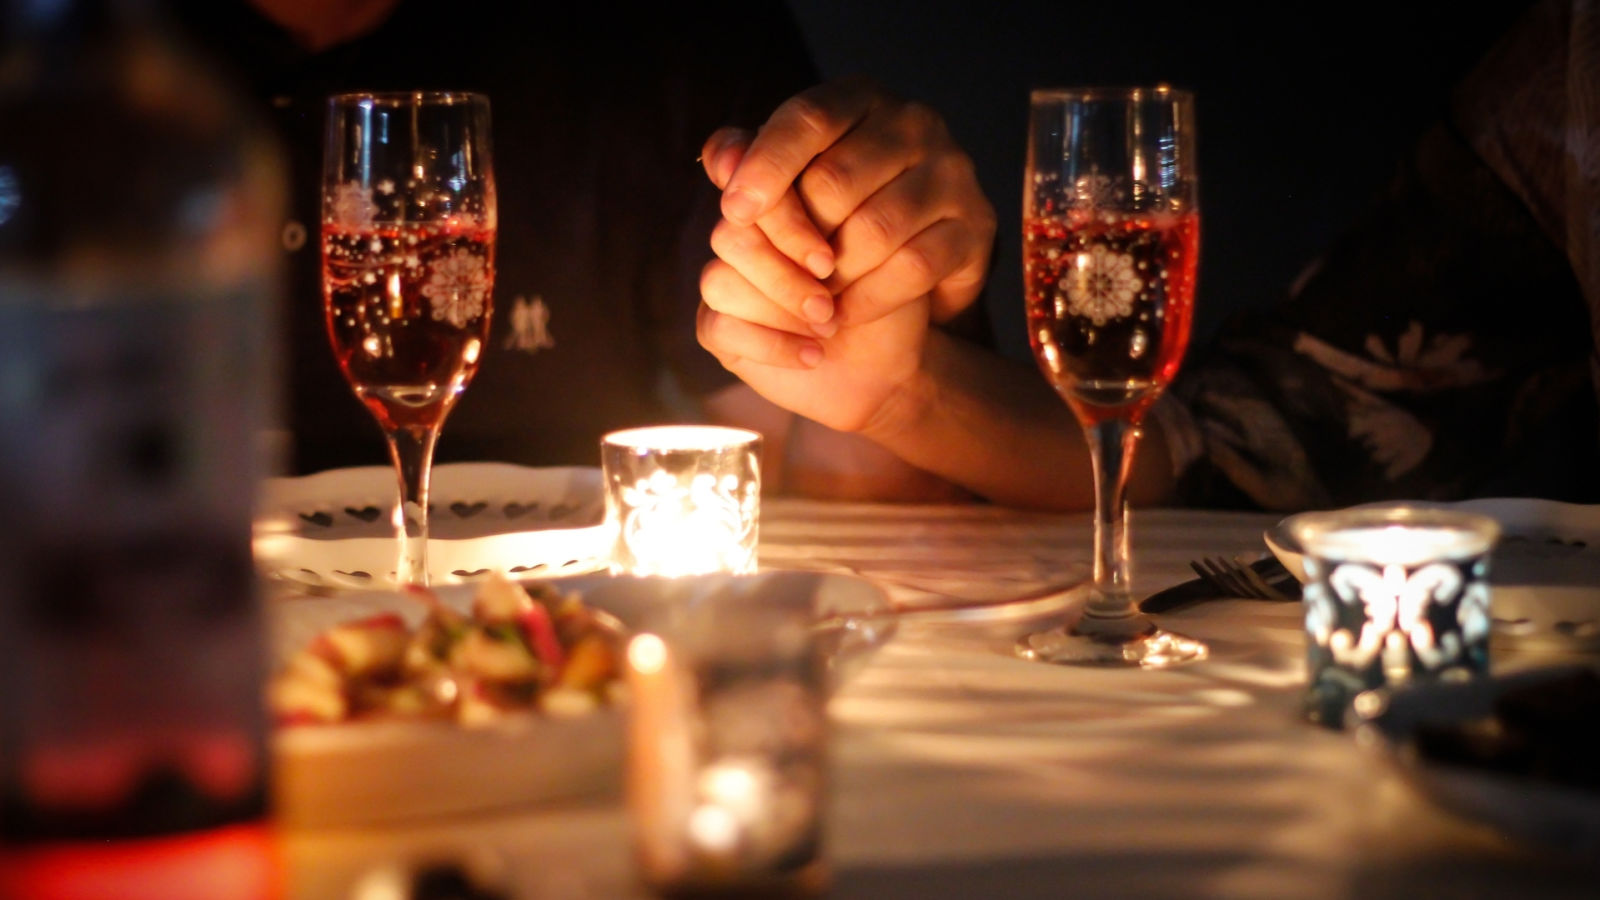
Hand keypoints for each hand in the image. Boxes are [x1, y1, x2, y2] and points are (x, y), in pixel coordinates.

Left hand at [700, 76, 994, 336]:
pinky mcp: (976, 225)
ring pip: (874, 229)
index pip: (806, 119)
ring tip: (811, 302)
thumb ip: (749, 164)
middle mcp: (913, 123)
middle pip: (834, 181)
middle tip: (784, 275)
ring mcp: (952, 171)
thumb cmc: (837, 213)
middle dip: (799, 240)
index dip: (766, 165)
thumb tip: (722, 160)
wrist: (916, 260)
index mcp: (859, 99)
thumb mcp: (791, 182)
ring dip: (833, 277)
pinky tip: (843, 315)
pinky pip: (913, 267)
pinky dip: (868, 298)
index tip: (734, 212)